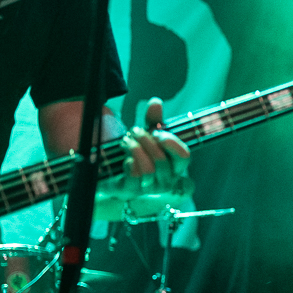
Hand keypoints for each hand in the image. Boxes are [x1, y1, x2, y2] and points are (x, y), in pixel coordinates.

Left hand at [98, 97, 192, 216]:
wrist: (109, 171)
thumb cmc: (133, 153)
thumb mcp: (146, 135)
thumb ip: (153, 120)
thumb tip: (155, 102)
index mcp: (174, 167)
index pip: (184, 157)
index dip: (172, 143)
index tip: (158, 132)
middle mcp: (165, 180)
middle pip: (162, 160)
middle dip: (147, 140)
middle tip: (135, 130)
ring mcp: (148, 188)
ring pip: (149, 168)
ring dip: (135, 149)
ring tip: (126, 141)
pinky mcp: (130, 191)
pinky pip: (134, 174)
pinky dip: (129, 160)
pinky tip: (123, 156)